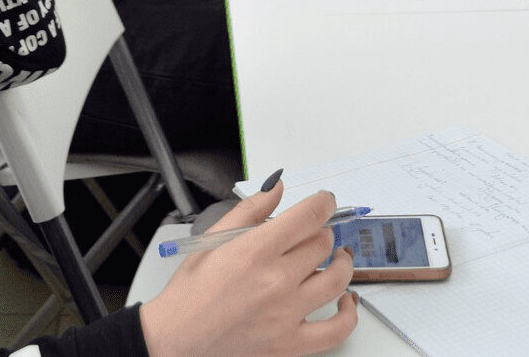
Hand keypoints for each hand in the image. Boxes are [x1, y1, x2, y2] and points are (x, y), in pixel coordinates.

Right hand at [139, 185, 357, 356]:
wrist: (179, 335)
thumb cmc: (192, 290)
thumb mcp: (213, 237)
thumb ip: (250, 209)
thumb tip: (276, 187)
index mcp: (255, 251)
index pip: (308, 217)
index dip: (323, 203)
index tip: (325, 202)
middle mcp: (275, 281)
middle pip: (322, 244)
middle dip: (322, 232)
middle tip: (315, 232)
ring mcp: (286, 314)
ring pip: (337, 280)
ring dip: (342, 263)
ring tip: (337, 258)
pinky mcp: (290, 343)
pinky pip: (337, 330)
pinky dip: (349, 313)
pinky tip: (345, 300)